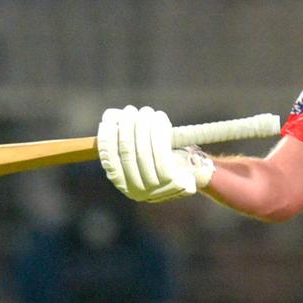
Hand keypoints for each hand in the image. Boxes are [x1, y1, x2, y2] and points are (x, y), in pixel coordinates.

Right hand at [96, 105, 215, 202]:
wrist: (195, 170)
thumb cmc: (165, 154)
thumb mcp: (143, 147)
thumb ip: (126, 136)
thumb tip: (110, 116)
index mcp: (123, 183)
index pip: (109, 158)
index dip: (107, 136)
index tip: (109, 118)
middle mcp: (135, 191)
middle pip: (126, 153)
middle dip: (126, 128)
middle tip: (130, 111)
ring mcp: (154, 190)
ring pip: (143, 153)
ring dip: (143, 127)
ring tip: (146, 112)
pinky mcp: (171, 184)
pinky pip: (160, 155)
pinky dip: (158, 134)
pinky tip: (159, 118)